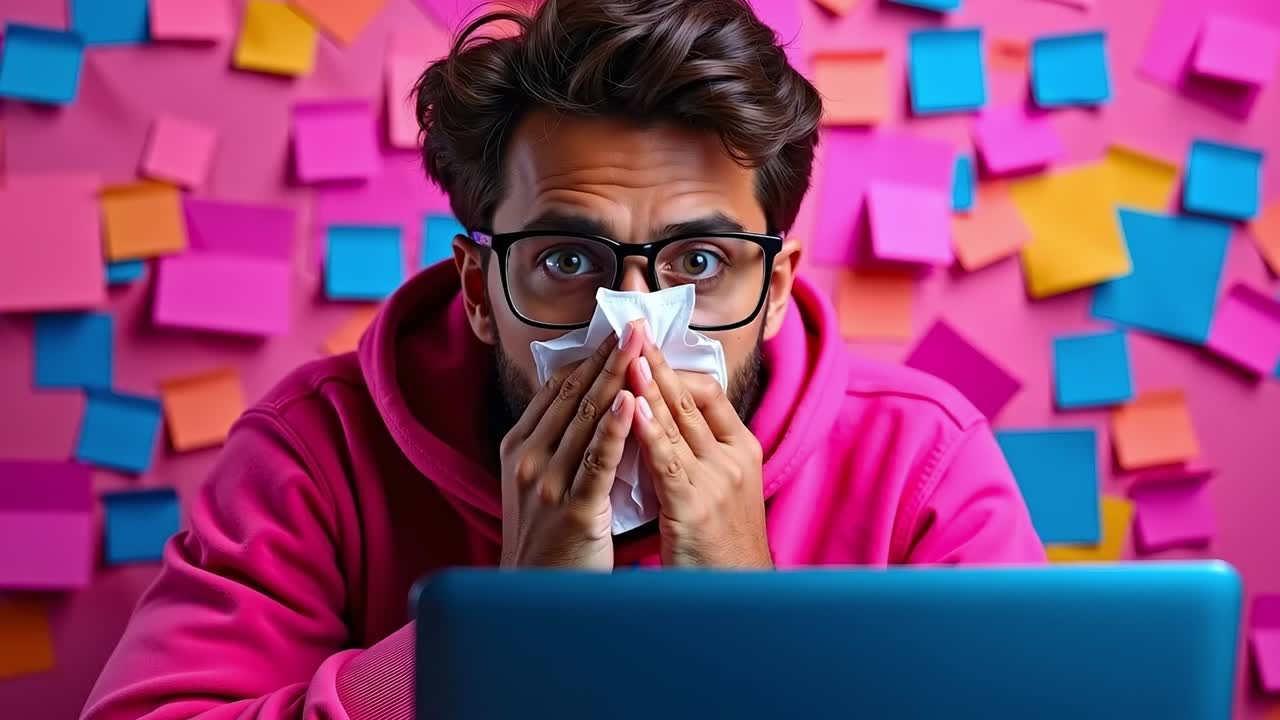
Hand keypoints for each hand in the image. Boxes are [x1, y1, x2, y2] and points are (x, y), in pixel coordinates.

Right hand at [498, 320, 646, 568]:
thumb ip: (558, 446)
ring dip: (617, 378)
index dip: (588, 357)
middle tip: (635, 322)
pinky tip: (632, 401)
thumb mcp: (540, 484)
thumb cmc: (547, 541)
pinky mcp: (572, 509)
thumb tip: (591, 404)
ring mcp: (547, 483)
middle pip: (574, 396)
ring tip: (640, 345)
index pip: (557, 390)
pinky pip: (597, 461)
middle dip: (607, 356)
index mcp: (518, 448)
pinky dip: (616, 429)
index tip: (616, 330)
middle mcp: (527, 459)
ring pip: (587, 420)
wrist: (533, 599)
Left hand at [627, 343, 771, 568]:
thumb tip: (659, 419)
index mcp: (740, 449)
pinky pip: (666, 459)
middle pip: (691, 398)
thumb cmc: (719, 544)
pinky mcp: (695, 504)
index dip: (676, 366)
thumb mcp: (715, 488)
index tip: (647, 345)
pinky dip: (647, 430)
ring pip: (677, 422)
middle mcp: (733, 457)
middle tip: (633, 329)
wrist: (738, 592)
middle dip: (658, 362)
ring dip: (649, 385)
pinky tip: (628, 408)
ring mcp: (717, 479)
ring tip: (626, 354)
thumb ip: (693, 453)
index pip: (709, 392)